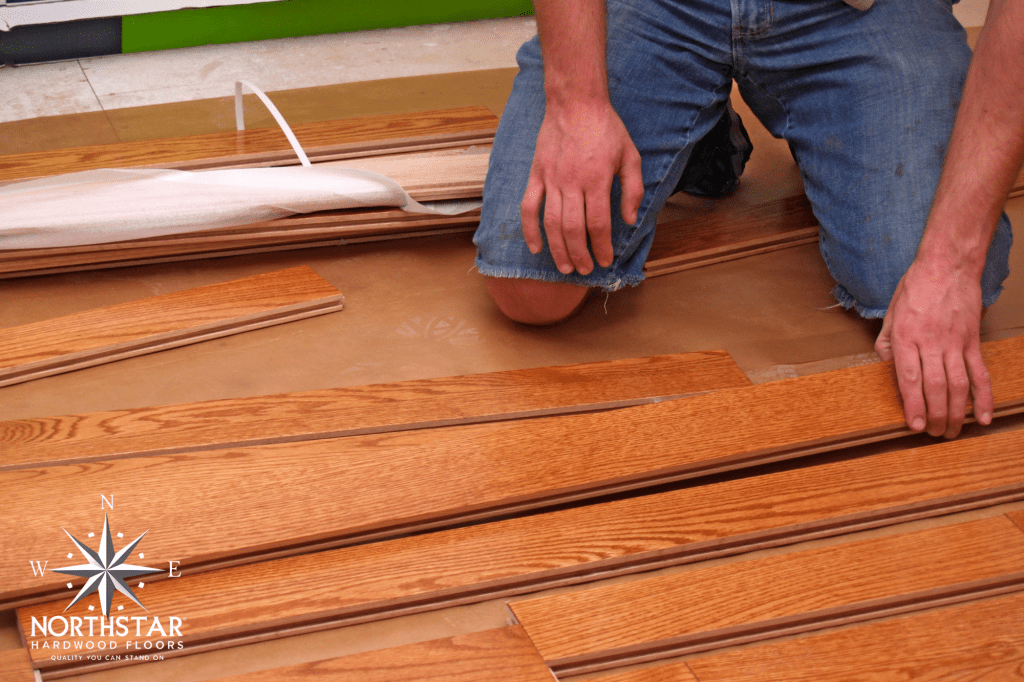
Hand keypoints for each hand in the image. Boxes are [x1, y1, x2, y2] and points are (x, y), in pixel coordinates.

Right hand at [520, 100, 643, 274]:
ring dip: (558, 249)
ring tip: (566, 267)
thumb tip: (630, 220)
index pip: (599, 223)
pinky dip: (530, 230)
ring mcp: (551, 179)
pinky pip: (529, 207)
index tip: (606, 260)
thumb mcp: (630, 155)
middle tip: (586, 270)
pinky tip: (536, 247)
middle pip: (573, 229)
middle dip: (580, 255)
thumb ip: (633, 190)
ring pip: (552, 223)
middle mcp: (572, 182)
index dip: (602, 246)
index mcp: (597, 179)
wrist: (575, 102)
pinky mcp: (537, 175)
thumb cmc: (606, 128)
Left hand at [875, 258, 991, 438]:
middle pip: (935, 387)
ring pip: (958, 385)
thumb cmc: (916, 287)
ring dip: (956, 412)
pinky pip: (980, 373)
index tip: (915, 425)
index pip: (909, 378)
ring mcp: (955, 343)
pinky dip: (983, 396)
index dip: (913, 405)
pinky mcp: (973, 341)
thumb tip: (884, 363)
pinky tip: (983, 416)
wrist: (947, 265)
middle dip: (935, 415)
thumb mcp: (890, 312)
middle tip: (934, 435)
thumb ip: (886, 340)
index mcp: (905, 337)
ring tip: (952, 432)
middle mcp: (931, 343)